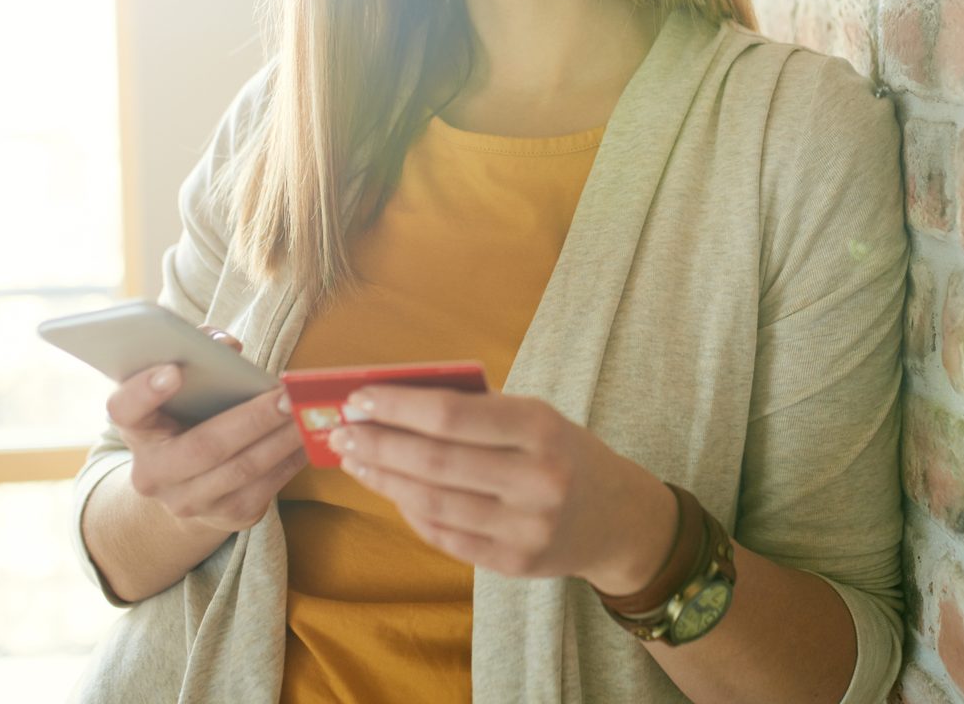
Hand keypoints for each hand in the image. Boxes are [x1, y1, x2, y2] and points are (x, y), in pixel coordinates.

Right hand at [102, 326, 307, 534]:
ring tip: (305, 412)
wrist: (189, 486)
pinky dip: (291, 459)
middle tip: (286, 395)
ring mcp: (188, 502)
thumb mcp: (178, 392)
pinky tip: (308, 436)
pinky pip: (265, 488)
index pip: (124, 410)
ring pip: (242, 469)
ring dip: (281, 439)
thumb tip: (227, 345)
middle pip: (204, 446)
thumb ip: (196, 358)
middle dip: (252, 419)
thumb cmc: (188, 419)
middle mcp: (153, 474)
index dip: (145, 391)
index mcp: (136, 431)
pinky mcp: (228, 517)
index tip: (174, 370)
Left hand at [328, 387, 678, 592]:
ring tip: (355, 460)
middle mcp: (537, 479)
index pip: (452, 415)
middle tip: (342, 432)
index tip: (358, 398)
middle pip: (435, 462)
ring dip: (384, 479)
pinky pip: (445, 536)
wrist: (620, 519)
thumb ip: (478, 410)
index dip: (398, 407)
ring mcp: (526, 527)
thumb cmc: (565, 453)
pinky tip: (390, 491)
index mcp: (542, 429)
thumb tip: (396, 401)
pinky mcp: (514, 563)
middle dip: (379, 444)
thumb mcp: (538, 417)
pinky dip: (411, 512)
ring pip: (432, 503)